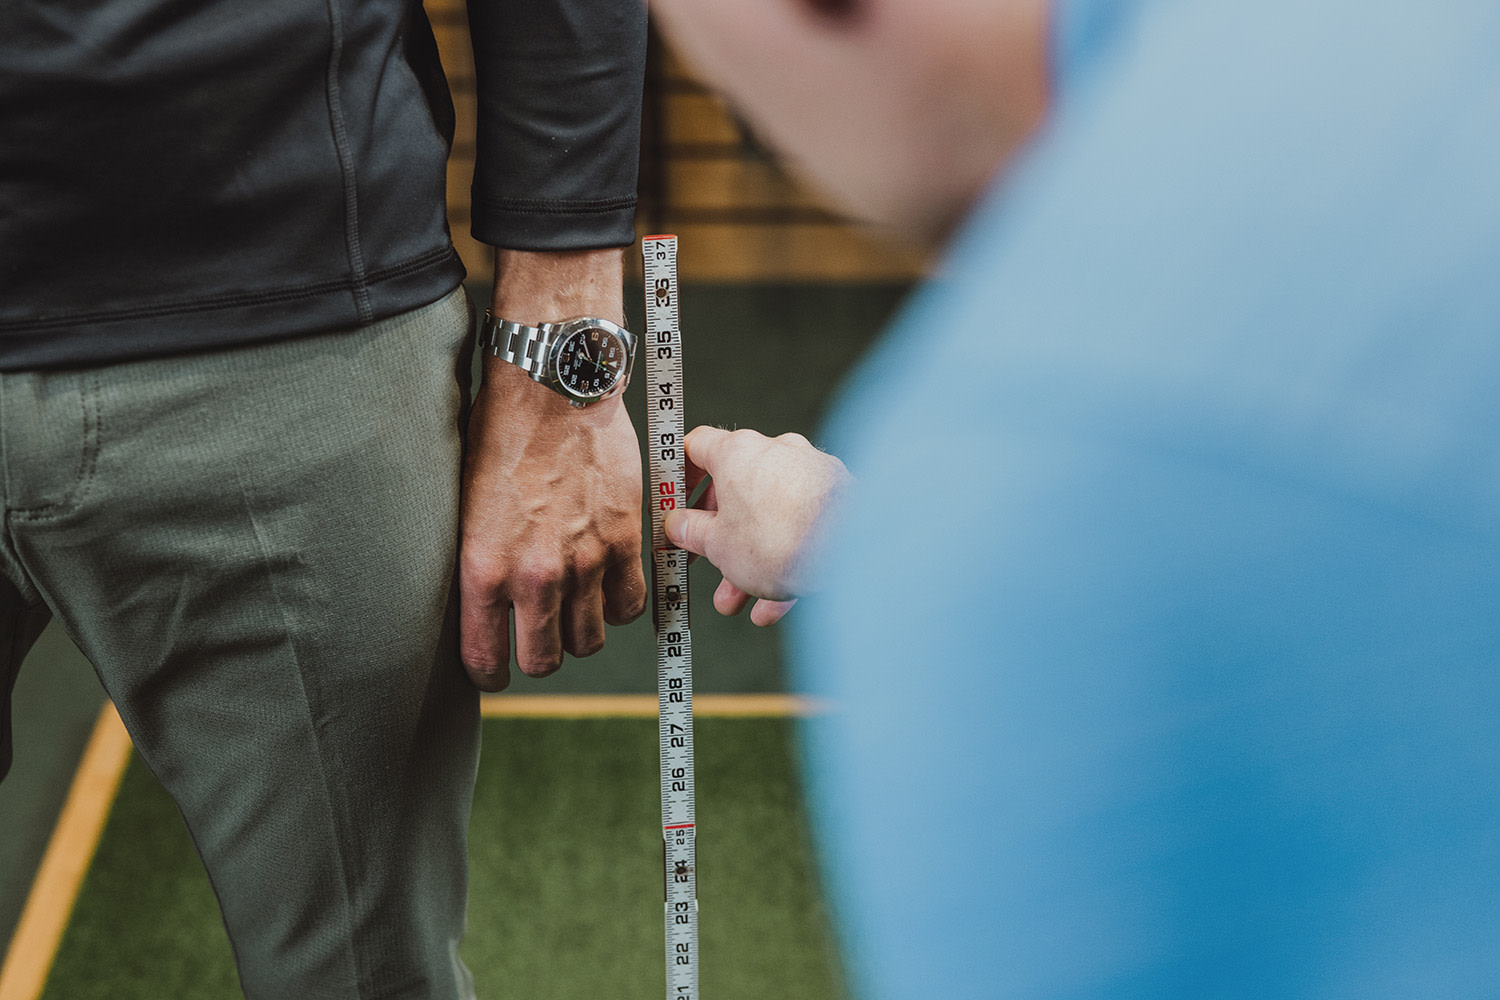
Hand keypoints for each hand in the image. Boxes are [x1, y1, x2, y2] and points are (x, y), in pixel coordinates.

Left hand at [459, 249, 646, 689]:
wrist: (554, 388)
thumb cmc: (501, 435)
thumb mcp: (466, 507)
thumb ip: (478, 563)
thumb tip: (486, 607)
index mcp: (482, 569)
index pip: (485, 659)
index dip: (490, 672)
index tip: (496, 667)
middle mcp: (533, 576)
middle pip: (544, 660)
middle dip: (540, 655)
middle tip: (538, 636)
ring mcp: (585, 562)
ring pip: (590, 639)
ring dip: (582, 632)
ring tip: (576, 608)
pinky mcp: (625, 542)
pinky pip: (631, 605)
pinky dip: (621, 604)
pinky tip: (608, 584)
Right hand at [664, 426, 850, 625]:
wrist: (854, 549)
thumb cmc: (780, 539)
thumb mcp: (718, 544)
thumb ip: (691, 532)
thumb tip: (677, 524)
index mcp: (738, 452)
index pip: (696, 446)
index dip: (679, 476)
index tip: (673, 504)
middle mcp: (776, 453)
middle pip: (735, 491)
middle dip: (718, 536)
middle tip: (704, 561)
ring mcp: (810, 473)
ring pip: (769, 518)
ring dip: (750, 561)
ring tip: (738, 601)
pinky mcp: (838, 497)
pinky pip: (802, 529)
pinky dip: (785, 563)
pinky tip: (773, 607)